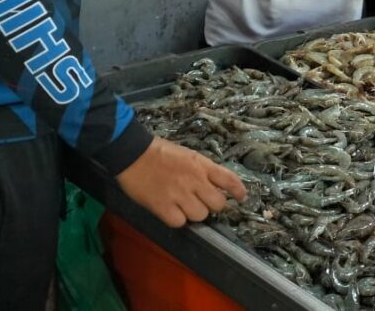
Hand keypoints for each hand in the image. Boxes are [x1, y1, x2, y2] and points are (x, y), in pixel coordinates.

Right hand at [116, 137, 246, 227]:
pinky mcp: (163, 207)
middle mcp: (195, 180)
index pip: (229, 179)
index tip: (241, 197)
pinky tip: (170, 211)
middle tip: (201, 202)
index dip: (238, 190)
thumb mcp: (188, 155)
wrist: (133, 154)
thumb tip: (214, 185)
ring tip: (183, 206)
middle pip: (218, 204)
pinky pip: (179, 222)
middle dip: (212, 205)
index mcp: (202, 165)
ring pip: (201, 215)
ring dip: (194, 213)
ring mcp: (179, 194)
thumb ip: (202, 170)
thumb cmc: (160, 152)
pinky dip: (177, 219)